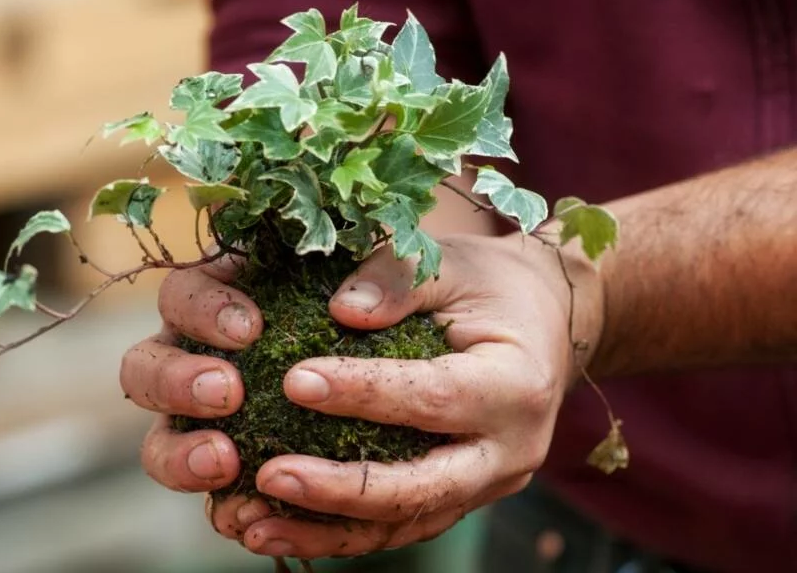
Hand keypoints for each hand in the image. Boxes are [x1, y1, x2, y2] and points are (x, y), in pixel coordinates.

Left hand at [120, 232, 602, 557]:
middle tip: (267, 474)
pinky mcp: (459, 499)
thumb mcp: (455, 263)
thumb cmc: (493, 286)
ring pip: (402, 523)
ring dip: (324, 532)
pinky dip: (336, 534)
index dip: (363, 392)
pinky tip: (276, 529)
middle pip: (419, 487)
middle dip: (338, 489)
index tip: (293, 379)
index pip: (431, 396)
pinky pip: (396, 527)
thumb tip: (341, 309)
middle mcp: (507, 452)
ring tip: (253, 526)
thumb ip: (400, 277)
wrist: (544, 324)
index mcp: (515, 386)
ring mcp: (485, 485)